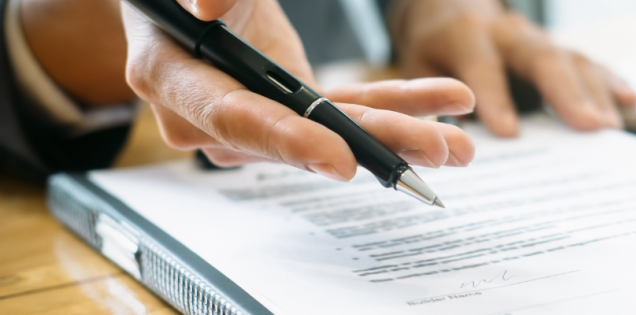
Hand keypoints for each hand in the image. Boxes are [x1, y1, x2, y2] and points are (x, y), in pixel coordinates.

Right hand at [122, 0, 474, 180]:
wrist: (179, 0)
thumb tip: (208, 9)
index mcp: (173, 81)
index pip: (234, 117)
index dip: (289, 140)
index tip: (341, 159)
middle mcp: (213, 115)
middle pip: (301, 137)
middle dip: (375, 144)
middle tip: (437, 149)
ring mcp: (259, 116)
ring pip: (336, 128)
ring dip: (402, 132)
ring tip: (461, 144)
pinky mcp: (292, 106)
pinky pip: (349, 106)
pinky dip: (398, 103)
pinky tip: (446, 100)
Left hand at [389, 0, 635, 136]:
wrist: (452, 13)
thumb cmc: (435, 52)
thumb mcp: (418, 70)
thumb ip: (432, 103)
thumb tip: (450, 144)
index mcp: (466, 36)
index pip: (483, 65)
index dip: (495, 97)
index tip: (509, 132)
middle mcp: (509, 32)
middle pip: (541, 57)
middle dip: (566, 91)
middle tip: (588, 125)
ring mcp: (538, 40)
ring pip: (570, 59)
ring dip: (594, 92)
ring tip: (610, 127)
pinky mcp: (557, 50)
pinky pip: (587, 63)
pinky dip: (609, 81)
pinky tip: (629, 101)